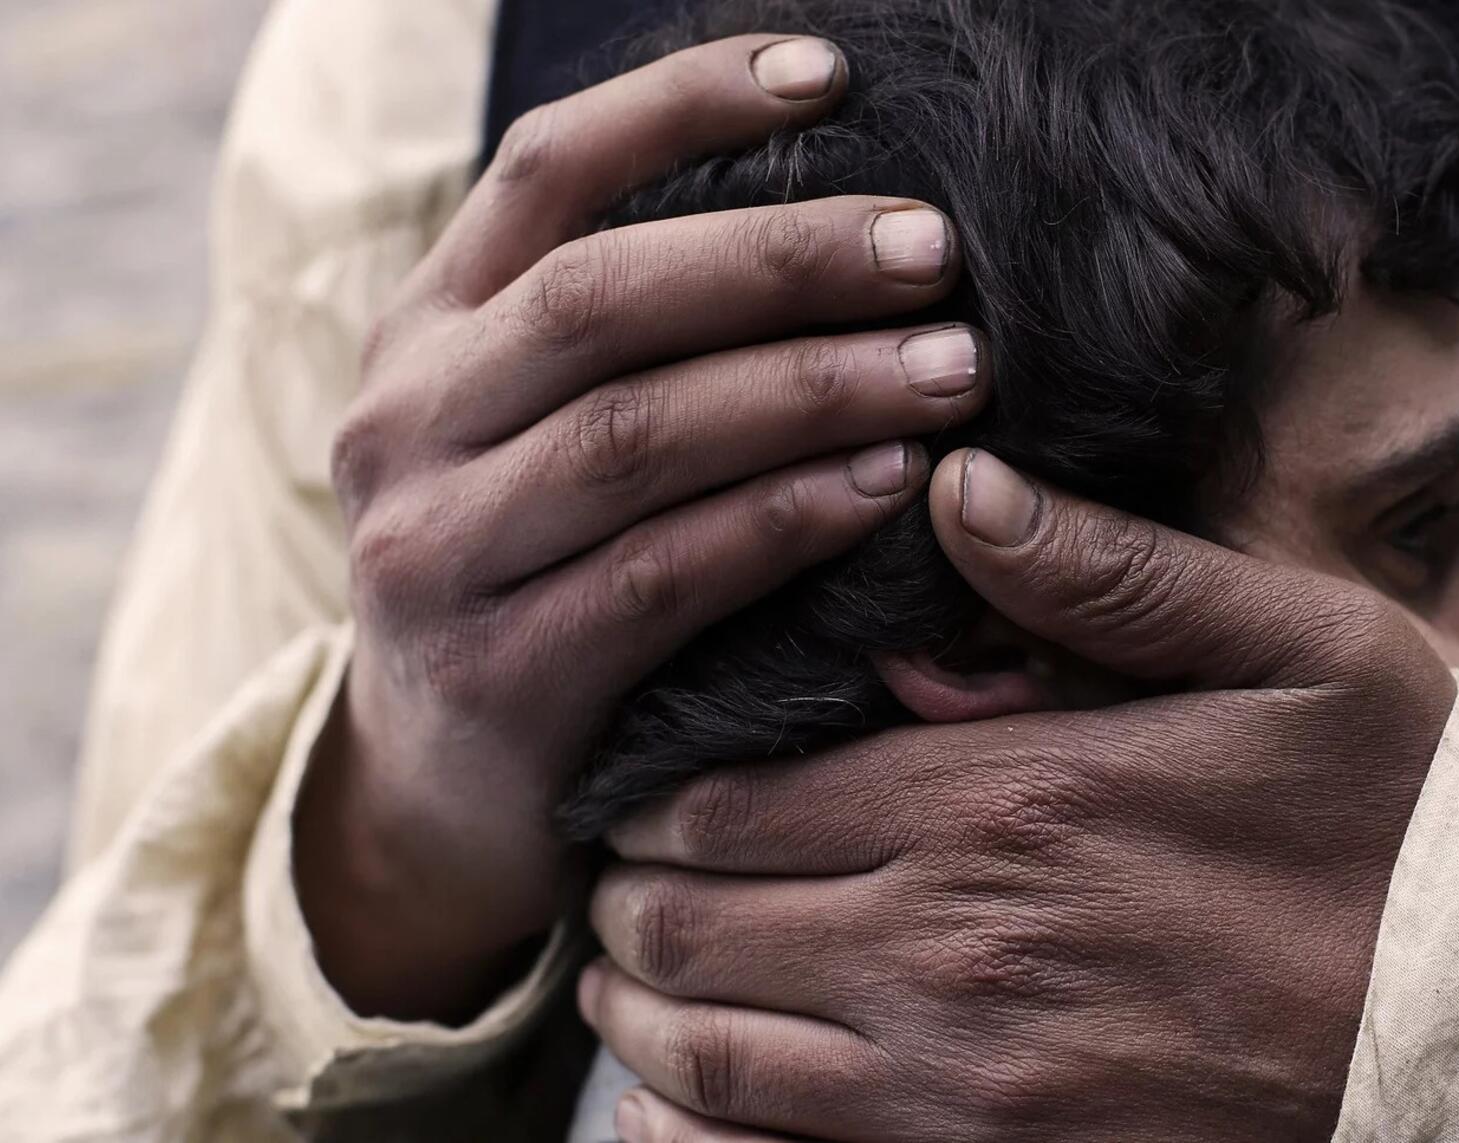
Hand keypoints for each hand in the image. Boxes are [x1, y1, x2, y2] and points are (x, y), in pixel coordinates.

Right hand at [296, 34, 990, 1019]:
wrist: (442, 791)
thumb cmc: (546, 572)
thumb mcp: (547, 431)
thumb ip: (644, 337)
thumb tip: (853, 228)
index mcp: (429, 329)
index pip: (545, 170)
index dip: (683, 101)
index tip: (831, 71)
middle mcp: (407, 420)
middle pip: (602, 297)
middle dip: (784, 261)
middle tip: (937, 251)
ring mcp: (436, 552)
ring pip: (638, 436)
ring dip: (811, 390)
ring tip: (954, 369)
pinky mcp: (496, 677)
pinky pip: (664, 575)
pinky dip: (788, 520)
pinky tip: (890, 484)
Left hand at [581, 449, 1456, 1140]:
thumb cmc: (1406, 818)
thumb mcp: (1300, 646)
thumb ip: (1114, 573)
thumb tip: (960, 490)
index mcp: (1009, 801)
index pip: (745, 796)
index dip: (662, 794)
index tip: (644, 784)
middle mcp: (959, 947)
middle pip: (701, 923)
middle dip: (630, 896)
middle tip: (619, 872)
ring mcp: (974, 1081)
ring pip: (716, 1049)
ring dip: (643, 1009)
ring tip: (629, 973)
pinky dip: (708, 1127)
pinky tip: (688, 1100)